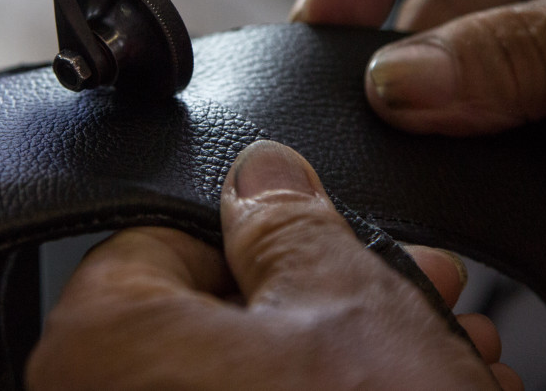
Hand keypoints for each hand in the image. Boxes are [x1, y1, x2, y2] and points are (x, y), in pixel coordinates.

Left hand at [27, 140, 519, 389]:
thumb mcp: (345, 306)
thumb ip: (292, 223)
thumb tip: (262, 174)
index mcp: (103, 346)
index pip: (161, 241)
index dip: (263, 236)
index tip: (327, 248)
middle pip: (219, 328)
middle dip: (331, 309)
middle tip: (414, 301)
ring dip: (347, 373)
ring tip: (443, 364)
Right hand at [291, 0, 545, 253]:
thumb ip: (521, 49)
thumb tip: (400, 81)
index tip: (327, 17)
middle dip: (387, 45)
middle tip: (364, 97)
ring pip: (447, 80)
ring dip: (422, 111)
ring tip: (407, 140)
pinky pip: (486, 145)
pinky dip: (459, 163)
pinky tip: (452, 175)